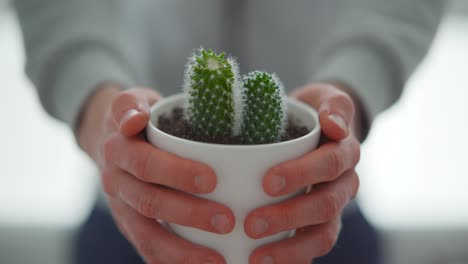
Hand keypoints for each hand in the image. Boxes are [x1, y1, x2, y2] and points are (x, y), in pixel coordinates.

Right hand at [77, 83, 233, 263]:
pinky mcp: (128, 224)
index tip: (211, 179)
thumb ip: (131, 105)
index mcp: (119, 148)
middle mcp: (115, 180)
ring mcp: (120, 206)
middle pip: (150, 201)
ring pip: (147, 234)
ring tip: (218, 260)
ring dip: (182, 251)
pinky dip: (170, 262)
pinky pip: (146, 249)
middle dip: (190, 213)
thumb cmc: (136, 119)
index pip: (146, 162)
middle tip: (228, 220)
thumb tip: (135, 119)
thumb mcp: (131, 101)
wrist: (107, 141)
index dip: (176, 172)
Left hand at [244, 83, 360, 263]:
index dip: (303, 174)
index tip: (268, 182)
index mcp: (345, 153)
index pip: (331, 164)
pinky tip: (261, 263)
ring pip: (323, 235)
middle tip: (252, 224)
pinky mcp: (319, 224)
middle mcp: (343, 184)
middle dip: (289, 217)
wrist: (321, 129)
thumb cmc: (314, 114)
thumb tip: (334, 125)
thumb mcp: (325, 98)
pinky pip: (311, 247)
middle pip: (326, 205)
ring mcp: (333, 207)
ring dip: (290, 248)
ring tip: (257, 257)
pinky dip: (292, 260)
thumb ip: (334, 105)